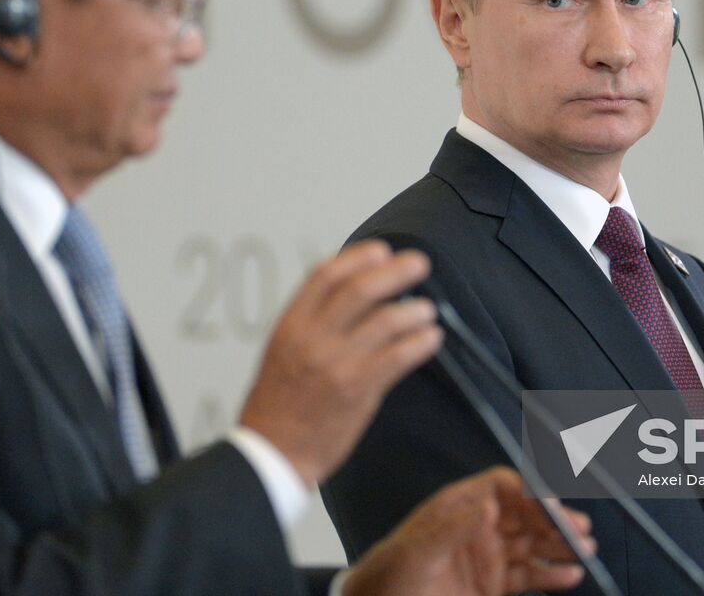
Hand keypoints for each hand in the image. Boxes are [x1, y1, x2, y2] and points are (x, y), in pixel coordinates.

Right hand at [238, 240, 440, 484]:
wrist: (273, 452)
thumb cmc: (278, 403)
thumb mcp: (283, 348)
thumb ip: (313, 320)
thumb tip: (357, 291)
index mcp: (290, 325)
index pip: (325, 275)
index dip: (358, 257)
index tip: (381, 250)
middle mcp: (313, 339)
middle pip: (361, 289)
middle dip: (396, 271)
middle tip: (419, 263)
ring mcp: (337, 364)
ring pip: (385, 321)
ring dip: (414, 310)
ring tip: (427, 309)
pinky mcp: (358, 389)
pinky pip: (398, 357)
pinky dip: (420, 342)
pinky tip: (431, 338)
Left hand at [343, 467, 593, 595]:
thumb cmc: (390, 574)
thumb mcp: (417, 550)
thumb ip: (453, 528)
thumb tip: (489, 506)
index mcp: (459, 506)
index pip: (503, 487)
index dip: (529, 491)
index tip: (552, 503)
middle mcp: (479, 526)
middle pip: (525, 514)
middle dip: (554, 519)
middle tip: (580, 528)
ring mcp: (488, 555)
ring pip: (533, 544)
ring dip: (560, 544)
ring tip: (585, 549)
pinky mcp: (493, 584)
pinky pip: (529, 576)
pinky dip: (551, 575)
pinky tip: (570, 575)